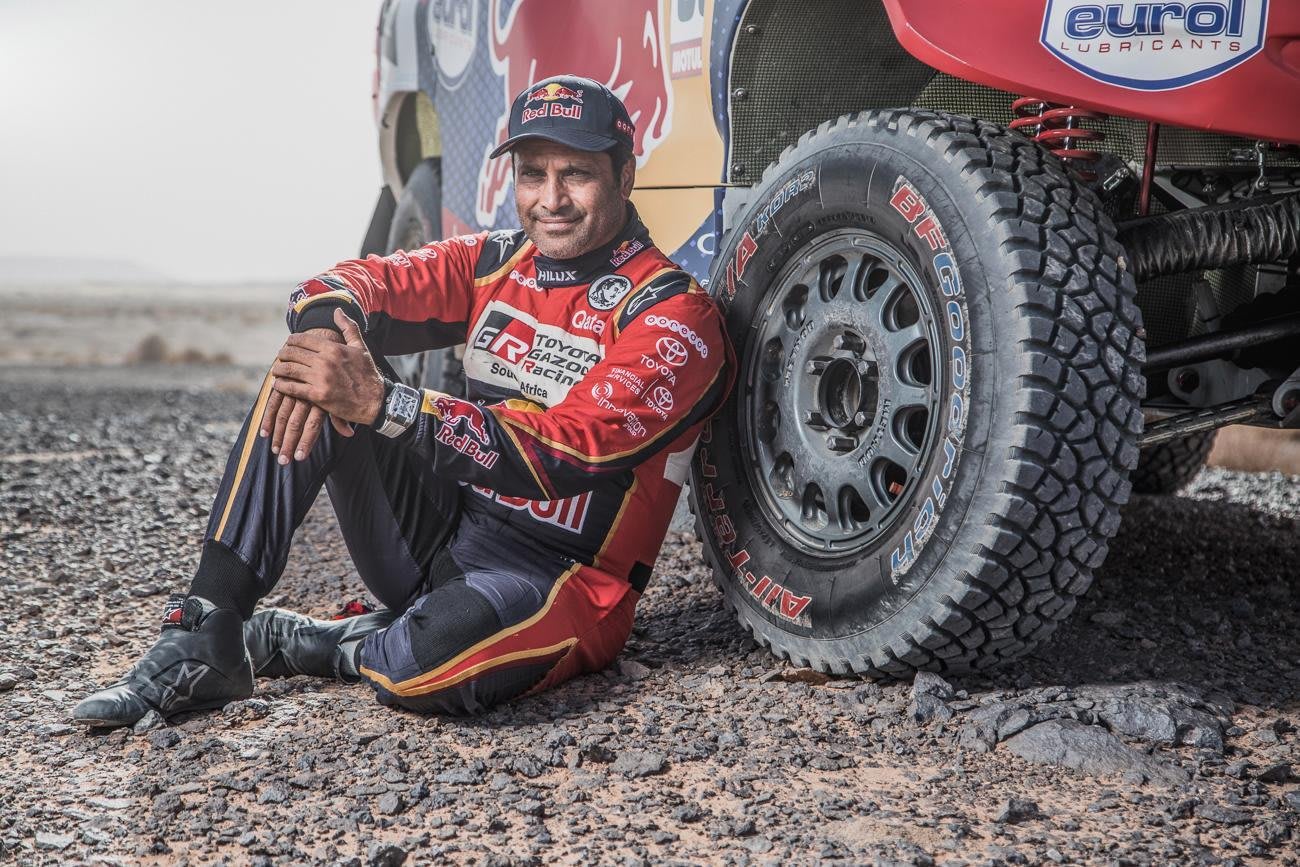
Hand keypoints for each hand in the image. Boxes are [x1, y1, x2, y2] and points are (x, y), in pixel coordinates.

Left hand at [268, 309, 385, 450]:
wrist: (375, 401)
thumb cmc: (368, 374)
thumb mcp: (360, 348)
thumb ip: (348, 327)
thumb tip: (337, 311)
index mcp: (333, 348)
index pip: (302, 339)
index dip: (291, 340)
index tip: (288, 344)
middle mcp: (325, 362)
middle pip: (293, 353)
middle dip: (283, 354)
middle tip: (280, 356)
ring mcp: (320, 379)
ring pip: (289, 370)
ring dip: (279, 369)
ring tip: (276, 369)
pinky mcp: (318, 396)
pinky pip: (292, 388)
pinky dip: (282, 385)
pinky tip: (278, 384)